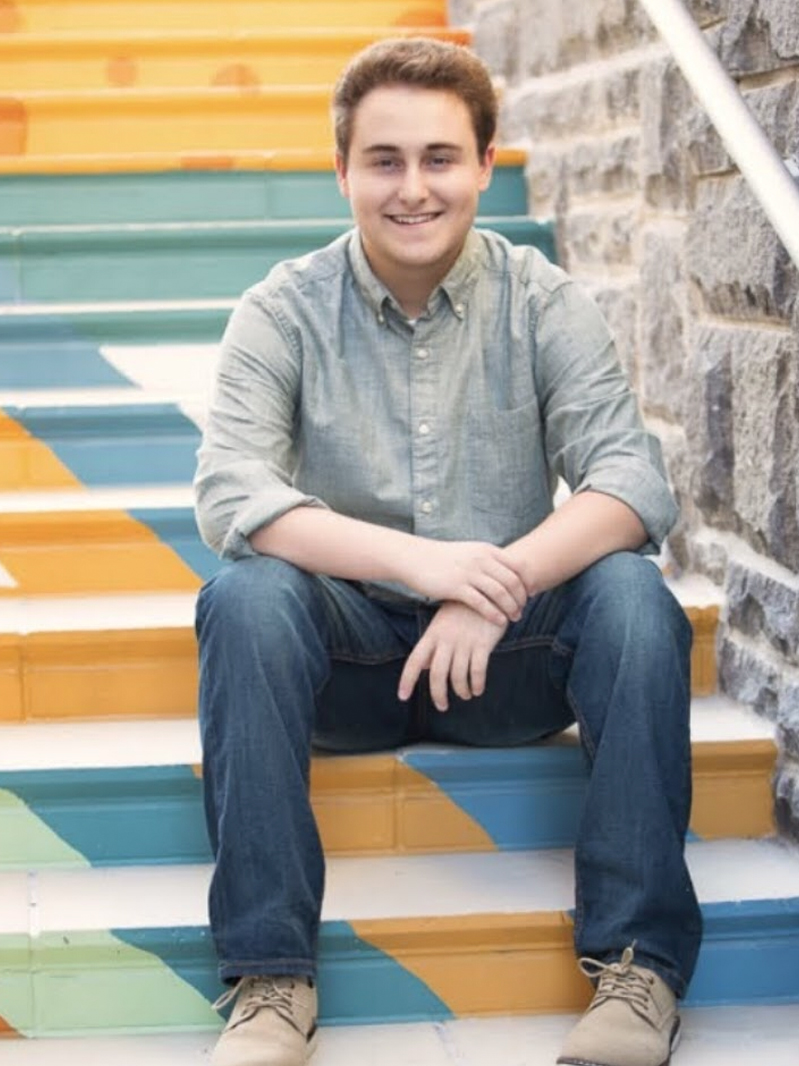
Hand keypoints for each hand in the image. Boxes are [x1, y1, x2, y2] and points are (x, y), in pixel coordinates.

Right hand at [398, 539, 527, 625]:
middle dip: (521, 598)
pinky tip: (499, 621)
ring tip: (514, 618)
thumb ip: (487, 560)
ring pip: (500, 593)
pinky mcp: (456, 587)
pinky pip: (482, 603)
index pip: (518, 565)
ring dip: (511, 608)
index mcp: (486, 550)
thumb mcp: (469, 552)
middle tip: (522, 609)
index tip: (530, 594)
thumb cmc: (443, 558)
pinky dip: (494, 614)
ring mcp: (469, 573)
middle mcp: (481, 559)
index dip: (528, 581)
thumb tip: (505, 572)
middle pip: (512, 581)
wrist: (415, 558)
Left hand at [398, 601, 506, 711]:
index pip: (415, 660)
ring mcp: (464, 642)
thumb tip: (426, 667)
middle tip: (442, 706)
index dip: (407, 680)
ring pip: (458, 677)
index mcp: (433, 635)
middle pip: (438, 675)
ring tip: (465, 695)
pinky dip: (477, 685)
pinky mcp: (483, 644)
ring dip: (461, 691)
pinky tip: (477, 689)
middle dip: (438, 695)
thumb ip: (434, 645)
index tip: (402, 696)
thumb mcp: (444, 623)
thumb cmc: (464, 609)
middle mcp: (446, 640)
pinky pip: (478, 672)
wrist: (489, 591)